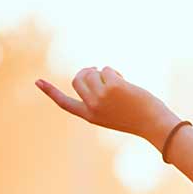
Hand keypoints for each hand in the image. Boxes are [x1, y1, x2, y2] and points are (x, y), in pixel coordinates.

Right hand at [36, 67, 177, 147]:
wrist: (154, 124)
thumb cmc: (138, 118)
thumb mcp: (114, 111)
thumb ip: (100, 97)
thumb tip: (95, 72)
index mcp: (90, 116)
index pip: (65, 103)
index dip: (51, 92)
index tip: (37, 81)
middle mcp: (92, 106)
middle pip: (78, 79)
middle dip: (88, 72)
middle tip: (100, 73)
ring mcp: (101, 96)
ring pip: (92, 72)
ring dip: (104, 72)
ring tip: (119, 83)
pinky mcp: (112, 86)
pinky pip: (107, 69)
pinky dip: (116, 73)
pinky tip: (126, 83)